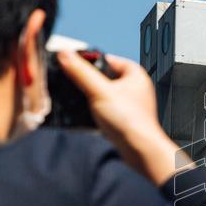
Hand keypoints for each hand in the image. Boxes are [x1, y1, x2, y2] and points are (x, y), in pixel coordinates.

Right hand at [56, 51, 193, 185]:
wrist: (140, 150)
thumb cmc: (130, 121)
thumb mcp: (99, 91)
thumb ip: (81, 72)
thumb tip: (65, 55)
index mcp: (134, 74)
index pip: (107, 59)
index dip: (90, 62)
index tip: (73, 65)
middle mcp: (134, 87)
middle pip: (104, 77)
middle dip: (88, 81)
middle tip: (77, 86)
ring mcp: (129, 103)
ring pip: (103, 93)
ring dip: (91, 97)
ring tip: (84, 102)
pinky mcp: (124, 117)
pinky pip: (105, 108)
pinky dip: (95, 110)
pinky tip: (88, 115)